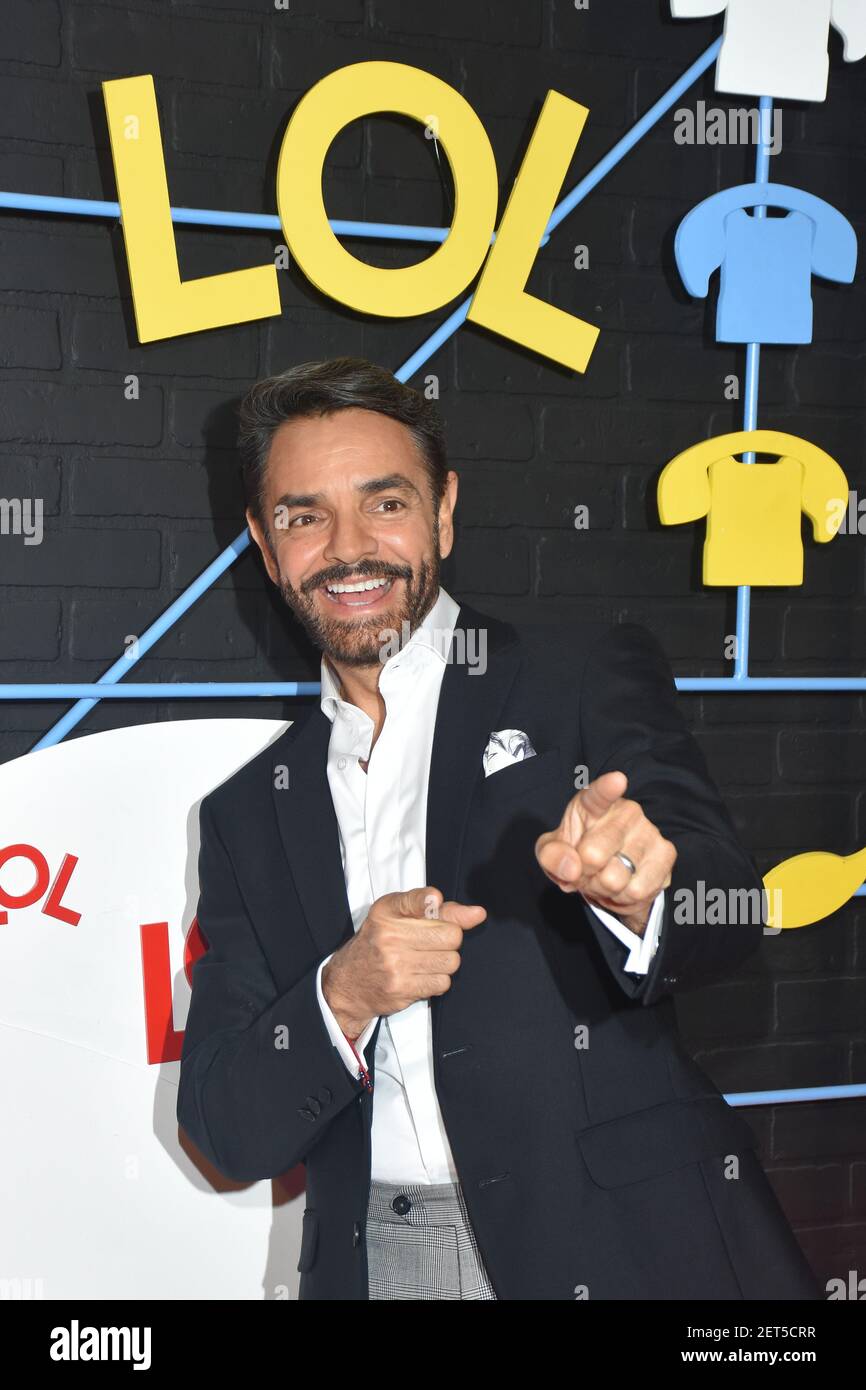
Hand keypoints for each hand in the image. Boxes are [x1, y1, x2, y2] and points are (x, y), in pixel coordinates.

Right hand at [321, 886, 486, 1037]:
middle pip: (451, 935)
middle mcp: (389, 936)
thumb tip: (478, 914)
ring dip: (445, 962)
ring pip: (451, 961)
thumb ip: (441, 911)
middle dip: (449, 939)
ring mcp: (395, 965)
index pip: (421, 900)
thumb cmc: (379, 943)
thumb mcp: (399, 916)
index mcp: (387, 912)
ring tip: (427, 960)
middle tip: (433, 942)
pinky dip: (438, 980)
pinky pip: (442, 983)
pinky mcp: (401, 989)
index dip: (433, 902)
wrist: (348, 982)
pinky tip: (422, 975)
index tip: (435, 903)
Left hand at [534, 770, 676, 933]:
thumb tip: (572, 867)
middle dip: (583, 875)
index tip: (617, 780)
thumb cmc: (577, 854)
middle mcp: (626, 811)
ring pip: (616, 878)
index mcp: (592, 804)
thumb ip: (551, 855)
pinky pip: (637, 890)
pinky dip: (623, 898)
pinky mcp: (666, 852)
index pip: (599, 795)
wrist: (606, 875)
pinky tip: (622, 886)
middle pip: (594, 854)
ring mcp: (649, 830)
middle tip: (584, 872)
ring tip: (603, 879)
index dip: (607, 788)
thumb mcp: (552, 853)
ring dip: (603, 889)